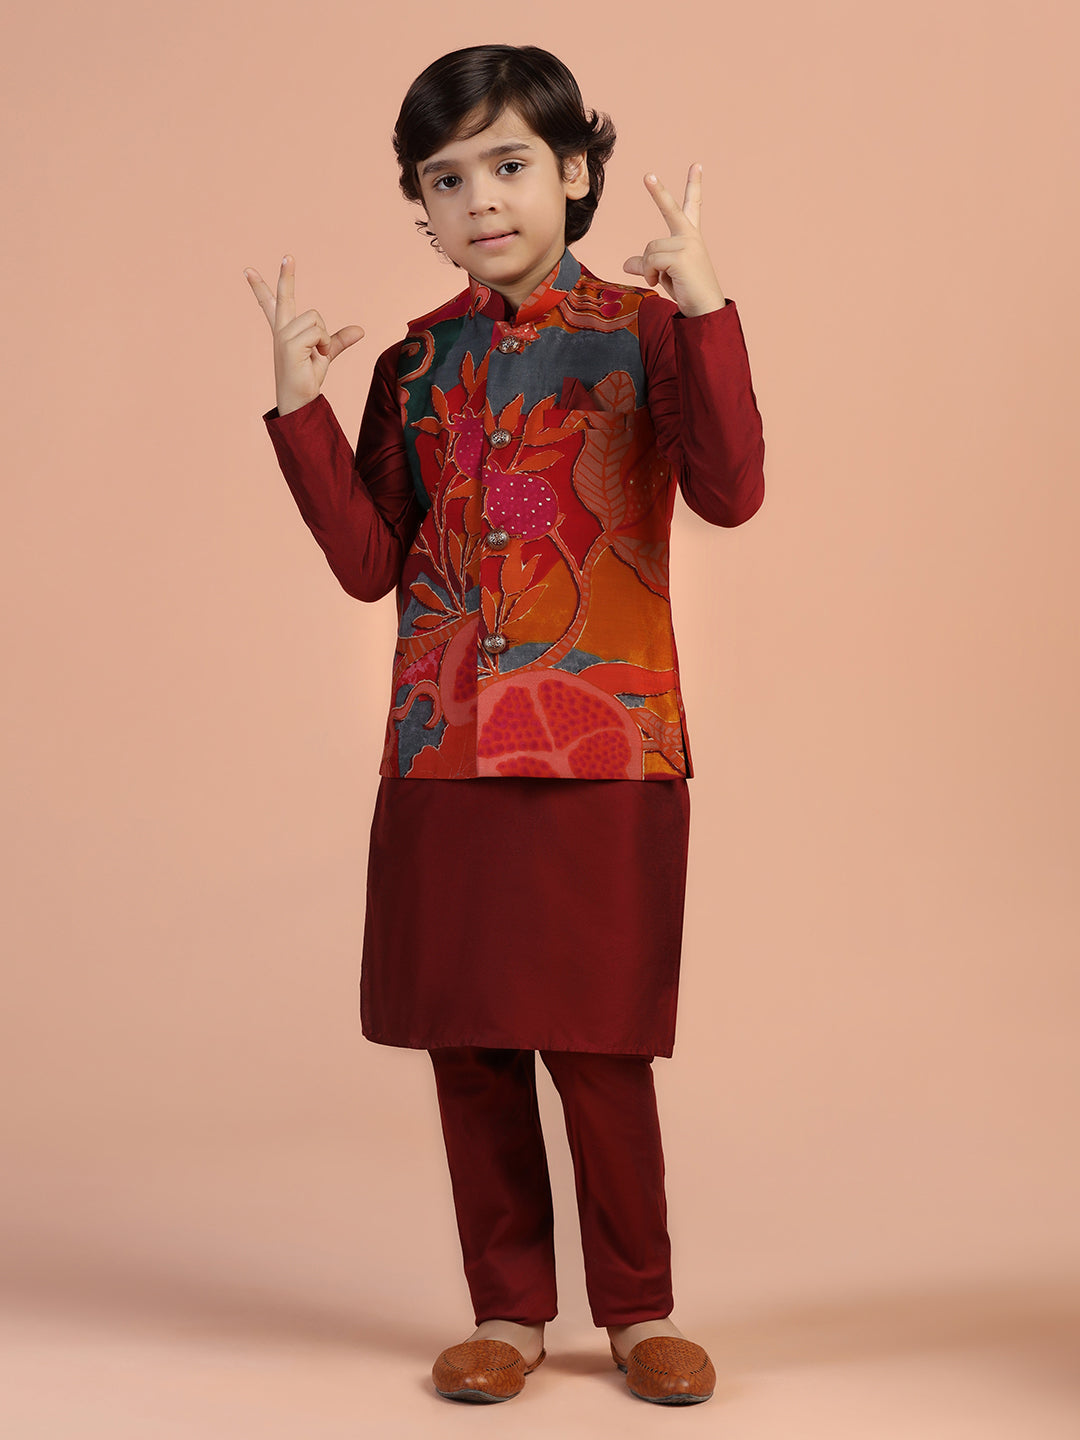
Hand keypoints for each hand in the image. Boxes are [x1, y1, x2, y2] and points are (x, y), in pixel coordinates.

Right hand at [243, 255, 364, 415]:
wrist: (299, 400)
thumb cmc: (307, 378)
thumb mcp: (324, 354)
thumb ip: (338, 340)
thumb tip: (360, 330)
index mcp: (284, 330)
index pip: (271, 303)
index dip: (260, 287)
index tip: (248, 271)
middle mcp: (281, 330)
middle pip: (284, 297)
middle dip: (286, 276)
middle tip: (288, 256)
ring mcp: (283, 336)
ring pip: (315, 319)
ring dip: (323, 338)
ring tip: (316, 355)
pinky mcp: (289, 344)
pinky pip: (317, 332)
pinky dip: (322, 345)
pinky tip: (314, 357)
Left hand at [623, 164, 726, 316]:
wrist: (705, 310)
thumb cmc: (688, 291)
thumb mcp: (664, 275)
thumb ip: (647, 264)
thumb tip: (626, 263)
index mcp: (691, 236)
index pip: (693, 206)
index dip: (694, 185)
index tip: (696, 165)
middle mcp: (691, 236)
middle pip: (670, 209)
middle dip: (658, 191)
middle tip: (647, 175)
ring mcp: (688, 244)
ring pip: (650, 248)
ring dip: (648, 268)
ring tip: (658, 280)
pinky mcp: (682, 256)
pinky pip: (651, 260)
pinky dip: (649, 273)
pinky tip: (657, 282)